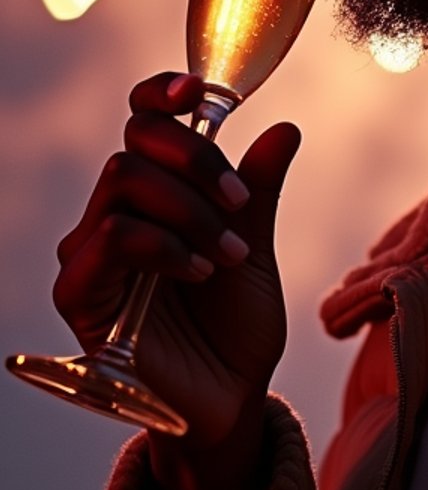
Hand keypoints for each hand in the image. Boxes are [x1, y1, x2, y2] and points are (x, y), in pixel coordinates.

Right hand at [53, 71, 300, 455]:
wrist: (232, 398)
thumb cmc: (236, 326)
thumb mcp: (255, 247)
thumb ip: (258, 190)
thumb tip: (282, 128)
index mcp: (155, 194)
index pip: (140, 121)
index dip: (161, 93)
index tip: (200, 90)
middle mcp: (114, 214)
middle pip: (134, 145)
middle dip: (197, 163)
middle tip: (239, 208)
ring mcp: (92, 254)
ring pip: (124, 183)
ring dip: (190, 210)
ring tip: (226, 255)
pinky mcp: (82, 295)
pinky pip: (110, 237)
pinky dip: (164, 244)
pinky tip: (199, 271)